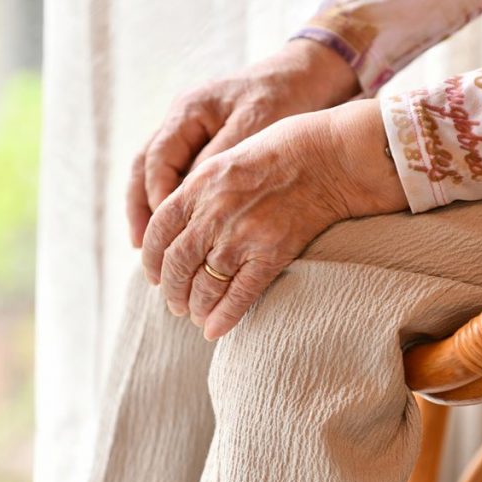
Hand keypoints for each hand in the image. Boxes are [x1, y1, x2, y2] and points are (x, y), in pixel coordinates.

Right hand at [126, 39, 359, 246]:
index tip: (164, 230)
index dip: (157, 196)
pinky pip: (177, 175)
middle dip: (140, 208)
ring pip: (155, 173)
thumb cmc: (285, 97)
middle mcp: (181, 120)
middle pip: (145, 167)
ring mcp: (190, 131)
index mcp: (188, 110)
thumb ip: (222, 157)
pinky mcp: (205, 143)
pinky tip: (175, 231)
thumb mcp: (256, 125)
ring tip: (146, 247)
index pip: (157, 159)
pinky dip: (172, 203)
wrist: (308, 75)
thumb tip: (191, 196)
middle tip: (140, 246)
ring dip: (150, 209)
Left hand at [141, 99, 406, 340]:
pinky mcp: (271, 254)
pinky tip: (214, 330)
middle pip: (176, 264)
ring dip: (196, 306)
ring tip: (195, 315)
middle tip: (174, 304)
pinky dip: (224, 317)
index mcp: (198, 186)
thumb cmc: (282, 151)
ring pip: (204, 285)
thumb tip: (180, 225)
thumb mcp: (227, 159)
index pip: (157, 232)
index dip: (151, 260)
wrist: (330, 157)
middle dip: (172, 290)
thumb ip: (200, 191)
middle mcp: (213, 213)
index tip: (154, 275)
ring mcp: (241, 235)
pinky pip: (239, 295)